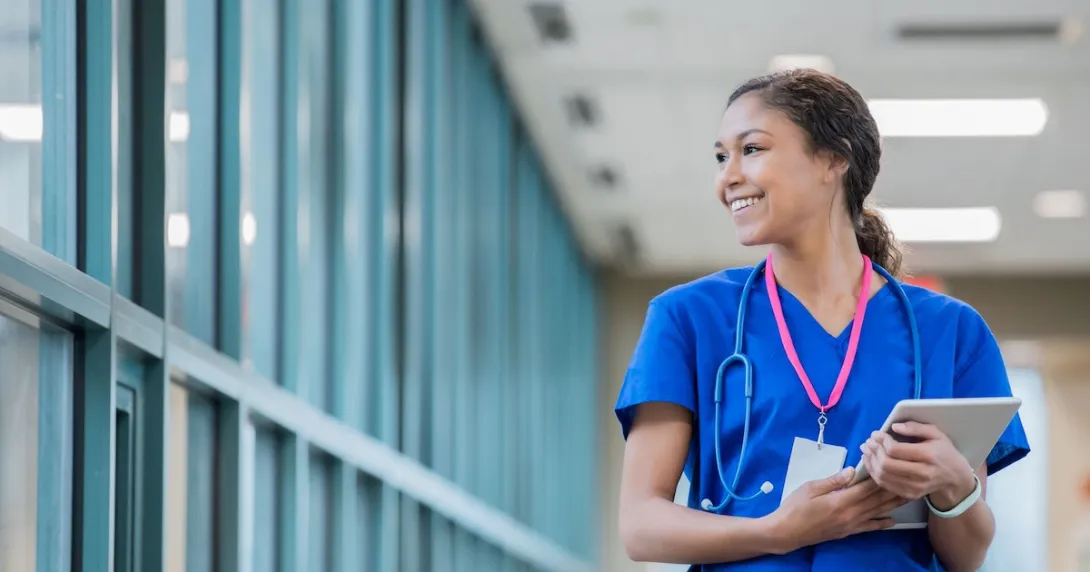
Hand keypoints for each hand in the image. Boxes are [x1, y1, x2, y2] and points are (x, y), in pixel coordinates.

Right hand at [766, 467, 905, 553]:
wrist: (787, 532)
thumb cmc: (795, 507)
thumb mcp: (810, 488)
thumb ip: (833, 480)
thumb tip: (852, 471)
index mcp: (841, 501)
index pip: (867, 487)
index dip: (880, 476)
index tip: (890, 465)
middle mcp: (851, 514)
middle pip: (877, 500)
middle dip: (893, 489)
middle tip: (907, 478)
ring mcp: (851, 525)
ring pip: (877, 513)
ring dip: (893, 504)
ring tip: (907, 495)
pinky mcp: (849, 532)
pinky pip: (870, 527)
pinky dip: (882, 523)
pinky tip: (892, 520)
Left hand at [860, 422, 976, 508]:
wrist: (955, 479)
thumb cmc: (944, 452)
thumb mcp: (936, 434)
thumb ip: (915, 428)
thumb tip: (894, 427)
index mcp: (928, 456)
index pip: (895, 450)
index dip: (882, 441)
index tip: (876, 434)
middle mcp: (922, 474)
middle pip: (886, 464)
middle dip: (873, 451)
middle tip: (868, 442)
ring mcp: (915, 487)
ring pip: (883, 476)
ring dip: (870, 462)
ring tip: (867, 451)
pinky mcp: (909, 495)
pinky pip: (885, 485)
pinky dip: (874, 473)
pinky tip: (872, 463)